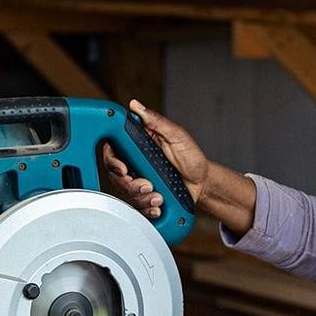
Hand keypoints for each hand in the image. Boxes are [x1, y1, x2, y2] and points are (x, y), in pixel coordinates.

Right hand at [101, 100, 212, 217]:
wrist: (203, 183)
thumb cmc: (191, 157)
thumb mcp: (177, 136)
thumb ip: (156, 121)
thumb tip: (136, 105)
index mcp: (138, 147)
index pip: (113, 151)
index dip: (112, 161)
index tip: (123, 169)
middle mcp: (134, 165)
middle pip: (115, 176)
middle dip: (130, 185)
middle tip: (148, 185)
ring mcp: (139, 182)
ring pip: (126, 194)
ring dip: (142, 199)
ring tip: (160, 197)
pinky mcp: (145, 198)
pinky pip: (136, 208)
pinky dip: (147, 210)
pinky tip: (159, 207)